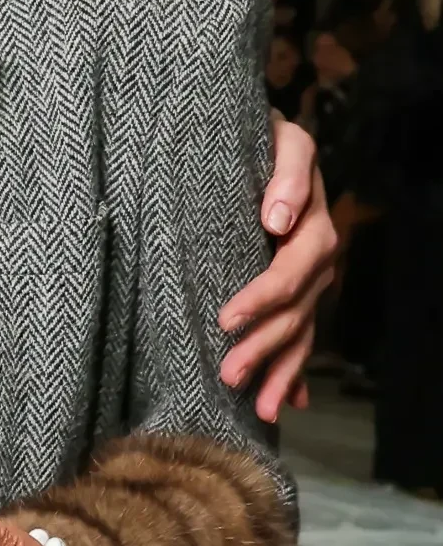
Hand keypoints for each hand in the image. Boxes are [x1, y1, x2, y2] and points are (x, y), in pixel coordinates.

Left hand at [218, 114, 335, 422]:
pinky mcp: (297, 290)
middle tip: (228, 375)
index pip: (291, 271)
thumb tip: (279, 218)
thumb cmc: (266, 136)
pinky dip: (297, 370)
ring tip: (260, 409)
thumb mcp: (282, 138)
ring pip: (301, 332)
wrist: (266, 137)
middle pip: (295, 312)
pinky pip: (302, 334)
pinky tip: (290, 402)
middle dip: (265, 348)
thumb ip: (288, 171)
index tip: (227, 319)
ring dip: (282, 371)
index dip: (262, 297)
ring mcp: (310, 279)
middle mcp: (317, 259)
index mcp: (312, 226)